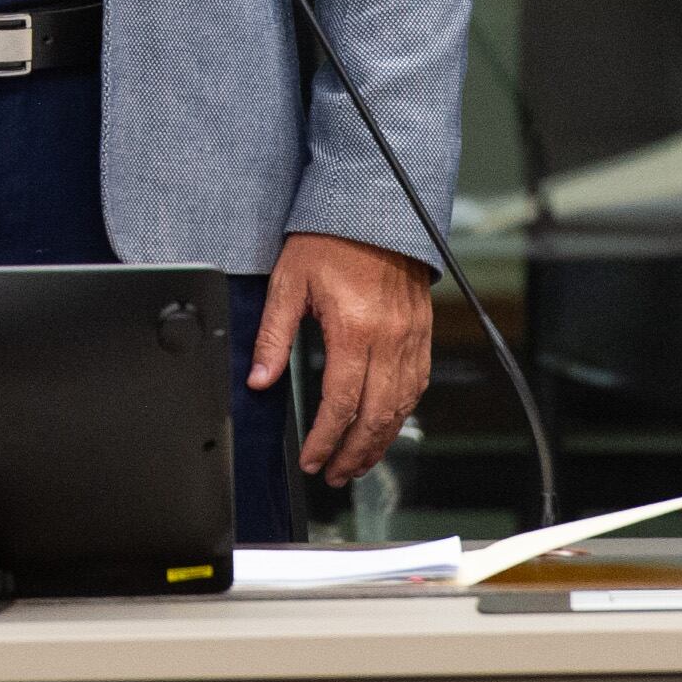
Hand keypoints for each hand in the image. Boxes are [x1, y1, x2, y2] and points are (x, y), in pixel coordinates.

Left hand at [248, 231, 436, 487]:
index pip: (341, 403)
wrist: (375, 207)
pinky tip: (385, 427)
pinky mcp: (422, 332)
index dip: (326, 440)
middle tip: (334, 474)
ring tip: (357, 463)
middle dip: (353, 454)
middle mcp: (389, 338)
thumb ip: (273, 337)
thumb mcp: (288, 284)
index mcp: (354, 328)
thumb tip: (258, 380)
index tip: (312, 459)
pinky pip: (416, 385)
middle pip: (376, 416)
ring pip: (401, 407)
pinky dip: (401, 414)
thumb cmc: (331, 239)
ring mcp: (411, 337)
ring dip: (379, 442)